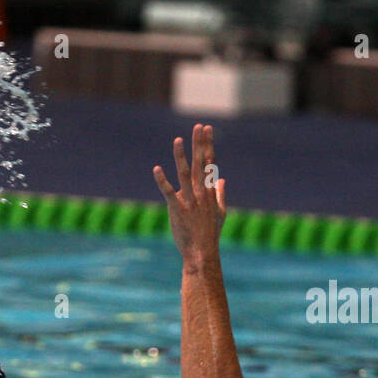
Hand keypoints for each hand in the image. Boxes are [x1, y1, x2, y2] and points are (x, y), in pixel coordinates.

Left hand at [153, 124, 226, 262]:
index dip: (207, 145)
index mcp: (210, 191)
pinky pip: (169, 192)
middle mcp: (201, 193)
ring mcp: (190, 200)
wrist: (202, 251)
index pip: (209, 163)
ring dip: (181, 156)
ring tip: (178, 140)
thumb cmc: (210, 233)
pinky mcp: (178, 209)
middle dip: (199, 144)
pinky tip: (156, 169)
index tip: (207, 130)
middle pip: (200, 164)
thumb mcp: (220, 212)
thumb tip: (221, 179)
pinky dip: (162, 181)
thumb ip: (220, 193)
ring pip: (185, 174)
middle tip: (198, 126)